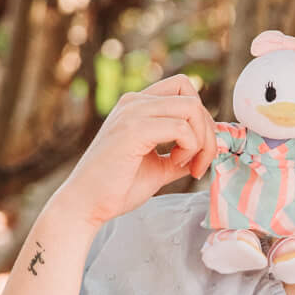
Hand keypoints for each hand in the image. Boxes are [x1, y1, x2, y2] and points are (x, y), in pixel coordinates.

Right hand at [49, 76, 217, 232]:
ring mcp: (132, 113)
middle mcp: (133, 103)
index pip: (183, 89)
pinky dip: (190, 148)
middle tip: (200, 162)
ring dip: (202, 140)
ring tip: (188, 165)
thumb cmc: (116, 189)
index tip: (199, 151)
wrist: (85, 205)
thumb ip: (180, 155)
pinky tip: (177, 164)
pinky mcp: (133, 130)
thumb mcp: (158, 167)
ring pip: (192, 108)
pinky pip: (181, 128)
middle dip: (208, 131)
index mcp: (136, 106)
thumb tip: (208, 150)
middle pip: (192, 96)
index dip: (201, 118)